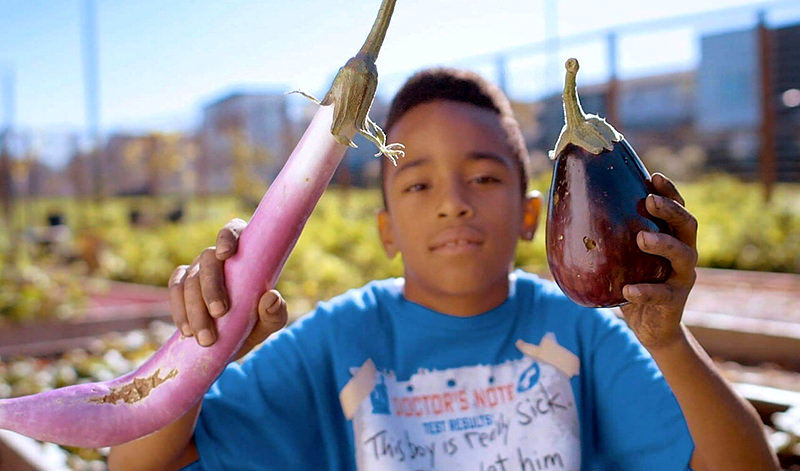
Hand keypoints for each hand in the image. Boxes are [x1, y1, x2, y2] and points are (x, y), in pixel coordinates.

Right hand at [168, 218, 287, 359]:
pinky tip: (187, 331)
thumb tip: (271, 297)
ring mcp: (198, 270)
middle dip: (211, 287)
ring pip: (190, 279)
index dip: (227, 237)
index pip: (234, 232)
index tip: (225, 255)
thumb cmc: (256, 322)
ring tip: (205, 337)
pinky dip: (179, 310)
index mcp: (244, 253)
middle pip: (208, 259)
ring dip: (194, 308)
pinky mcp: (181, 285)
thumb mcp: (271, 322)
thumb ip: (275, 313)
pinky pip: (175, 290)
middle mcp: (218, 258)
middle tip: (219, 312)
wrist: (232, 340)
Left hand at [621, 173, 697, 349]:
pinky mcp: (675, 301)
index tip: (654, 177)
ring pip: (682, 255)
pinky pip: (662, 294)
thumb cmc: (632, 283)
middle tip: (650, 201)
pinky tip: (628, 290)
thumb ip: (607, 238)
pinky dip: (646, 290)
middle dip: (670, 210)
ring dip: (662, 243)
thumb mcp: (621, 258)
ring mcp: (682, 277)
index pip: (677, 208)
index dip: (670, 192)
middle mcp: (684, 253)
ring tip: (641, 238)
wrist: (651, 328)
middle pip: (687, 225)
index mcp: (672, 238)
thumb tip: (565, 211)